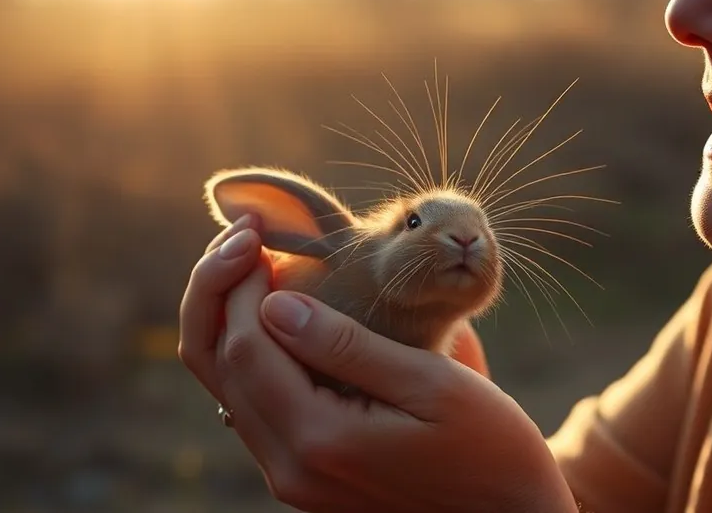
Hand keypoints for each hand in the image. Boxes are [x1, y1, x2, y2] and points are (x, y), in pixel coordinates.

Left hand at [178, 215, 576, 512]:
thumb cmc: (489, 444)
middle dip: (224, 295)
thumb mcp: (432, 383)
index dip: (240, 283)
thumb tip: (277, 305)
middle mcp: (292, 468)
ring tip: (255, 264)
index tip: (258, 232)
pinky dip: (255, 355)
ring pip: (230, 388)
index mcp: (322, 440)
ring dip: (233, 322)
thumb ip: (350, 347)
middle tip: (245, 238)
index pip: (246, 348)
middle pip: (222, 367)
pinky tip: (279, 314)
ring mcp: (294, 478)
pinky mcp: (305, 476)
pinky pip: (255, 408)